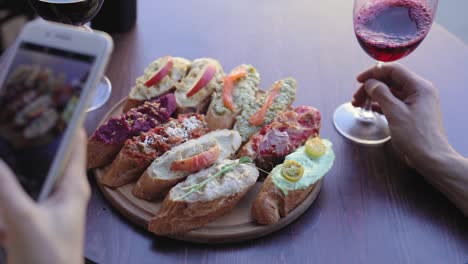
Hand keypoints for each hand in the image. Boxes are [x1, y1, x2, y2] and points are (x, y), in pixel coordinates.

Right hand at [0, 129, 89, 263]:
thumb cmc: (48, 257)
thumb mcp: (24, 220)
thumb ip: (5, 188)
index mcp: (72, 185)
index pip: (74, 141)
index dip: (65, 117)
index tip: (48, 96)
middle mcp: (63, 190)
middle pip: (49, 154)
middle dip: (32, 137)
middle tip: (12, 116)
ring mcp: (48, 204)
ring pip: (31, 174)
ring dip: (16, 163)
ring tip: (4, 145)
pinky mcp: (34, 218)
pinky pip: (19, 195)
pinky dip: (7, 188)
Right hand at [352, 63, 454, 170]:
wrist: (430, 157)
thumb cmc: (416, 136)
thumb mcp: (395, 112)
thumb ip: (381, 93)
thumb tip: (370, 83)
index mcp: (419, 86)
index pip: (393, 70)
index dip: (374, 73)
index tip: (358, 80)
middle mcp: (419, 91)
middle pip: (390, 81)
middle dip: (371, 87)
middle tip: (356, 98)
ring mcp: (416, 102)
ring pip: (391, 92)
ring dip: (374, 96)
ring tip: (359, 104)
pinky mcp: (412, 112)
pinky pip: (394, 102)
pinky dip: (381, 104)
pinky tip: (370, 108)